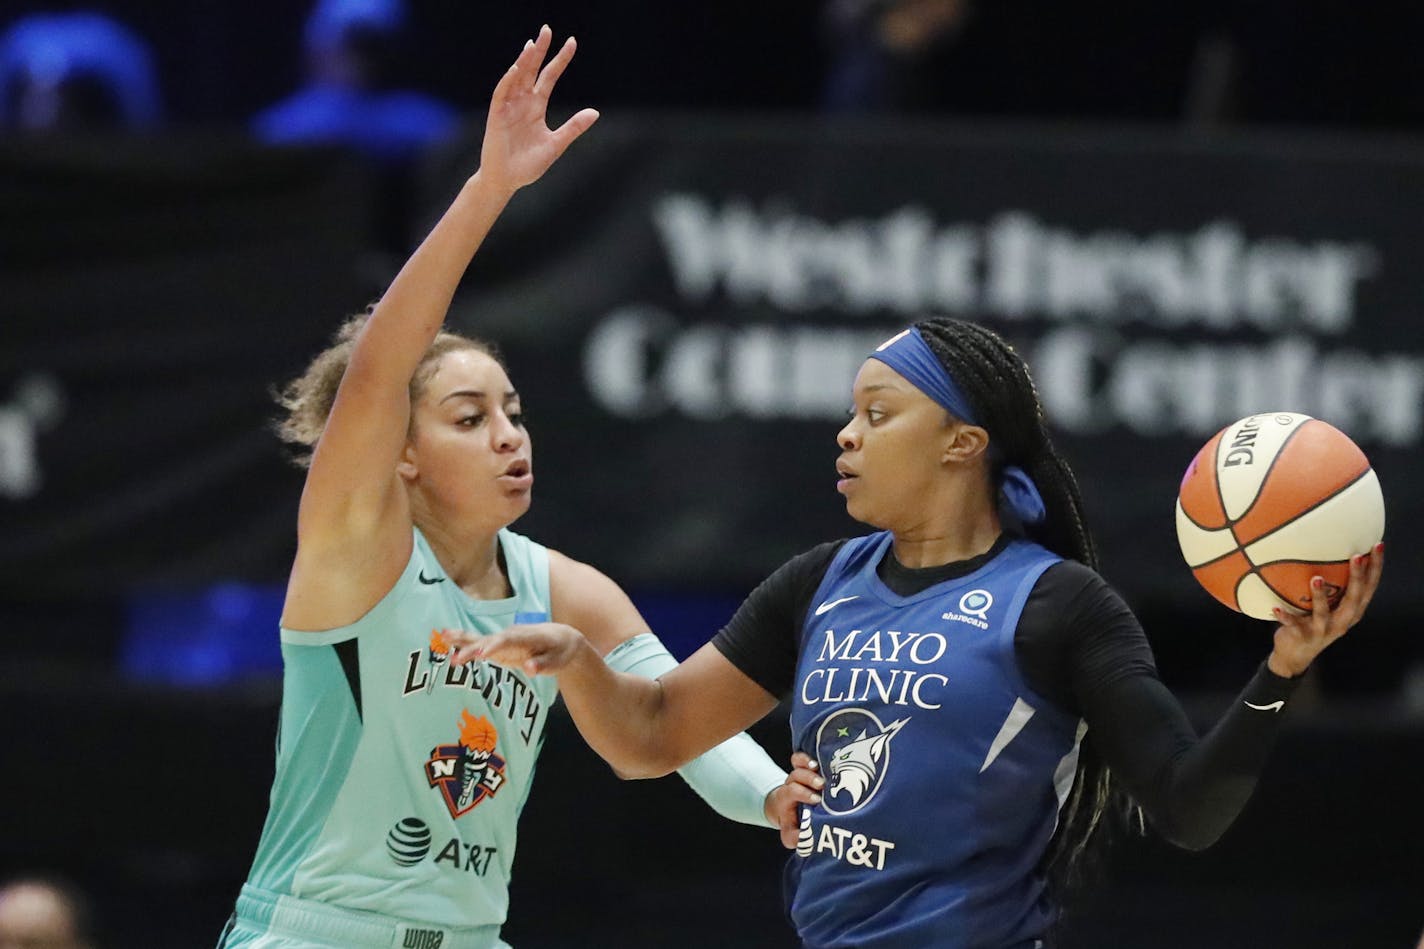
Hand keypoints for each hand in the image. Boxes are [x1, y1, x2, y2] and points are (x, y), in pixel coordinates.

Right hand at [449, 622, 585, 675]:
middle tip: (455, 658)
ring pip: (481, 638)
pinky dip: (463, 643)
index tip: (481, 654)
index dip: (494, 646)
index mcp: (527, 636)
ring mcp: (503, 639)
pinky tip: (446, 640)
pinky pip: (478, 644)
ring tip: (442, 636)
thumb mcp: (558, 661)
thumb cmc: (560, 650)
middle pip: (490, 639)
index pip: (508, 640)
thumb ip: (543, 665)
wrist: (560, 637)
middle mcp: (512, 634)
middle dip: (472, 647)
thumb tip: (528, 668)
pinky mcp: (498, 646)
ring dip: (462, 639)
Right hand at [478, 25, 598, 193]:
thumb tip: (595, 112)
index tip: (572, 43)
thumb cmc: (528, 165)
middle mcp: (522, 102)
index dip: (560, 60)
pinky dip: (508, 81)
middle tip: (547, 30)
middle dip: (539, 51)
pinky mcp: (496, 116)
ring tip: (533, 45)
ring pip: (517, 78)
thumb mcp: (556, 144)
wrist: (506, 181)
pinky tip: (516, 69)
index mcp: (536, 107)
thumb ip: (573, 127)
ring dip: (524, 61)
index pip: (549, 77)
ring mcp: (508, 108)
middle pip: (532, 70)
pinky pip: (502, 94)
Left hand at [766, 752, 824, 848]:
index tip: (816, 801)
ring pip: (799, 765)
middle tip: (821, 785)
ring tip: (820, 769)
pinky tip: (816, 760)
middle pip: (796, 776)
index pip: (791, 792)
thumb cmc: (793, 823)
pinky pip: (800, 758)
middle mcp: (792, 785)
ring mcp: (799, 776)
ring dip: (809, 766)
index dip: (803, 793)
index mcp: (787, 799)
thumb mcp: (791, 834)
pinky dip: (805, 757)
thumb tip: (805, 838)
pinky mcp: (806, 769)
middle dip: (808, 778)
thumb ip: (795, 838)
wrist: (786, 811)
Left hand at [1268, 542, 1383, 677]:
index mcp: (1351, 611)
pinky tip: (1275, 608)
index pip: (1369, 587)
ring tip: (1316, 579)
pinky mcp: (1304, 636)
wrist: (1295, 655)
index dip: (1375, 567)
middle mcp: (1342, 621)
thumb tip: (1323, 550)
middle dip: (1357, 577)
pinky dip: (1285, 616)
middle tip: (1357, 556)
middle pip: (1354, 599)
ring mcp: (1324, 630)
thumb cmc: (1312, 621)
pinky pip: (1293, 625)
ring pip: (1324, 613)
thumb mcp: (1327, 605)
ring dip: (1320, 596)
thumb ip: (1331, 586)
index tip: (1378, 545)